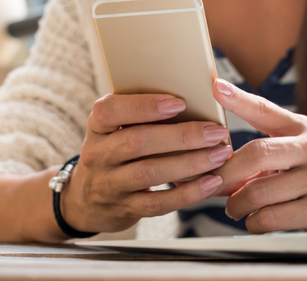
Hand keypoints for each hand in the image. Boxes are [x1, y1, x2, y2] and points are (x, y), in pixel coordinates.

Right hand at [61, 93, 232, 233]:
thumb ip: (140, 115)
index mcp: (97, 127)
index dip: (144, 106)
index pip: (110, 110)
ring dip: (190, 163)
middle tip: (216, 132)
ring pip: (149, 173)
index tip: (179, 103)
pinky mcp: (125, 209)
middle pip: (137, 142)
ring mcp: (109, 185)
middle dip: (181, 136)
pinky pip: (158, 203)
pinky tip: (211, 182)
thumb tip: (192, 97)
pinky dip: (188, 193)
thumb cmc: (114, 152)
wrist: (87, 200)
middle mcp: (98, 155)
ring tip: (220, 154)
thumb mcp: (114, 130)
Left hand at [211, 79, 306, 233]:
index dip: (240, 99)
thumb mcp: (286, 157)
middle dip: (226, 172)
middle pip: (257, 153)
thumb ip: (252, 159)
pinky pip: (269, 217)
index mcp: (302, 129)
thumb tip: (211, 169)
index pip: (266, 111)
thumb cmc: (304, 179)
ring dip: (237, 205)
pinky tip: (256, 220)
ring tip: (235, 208)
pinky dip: (253, 222)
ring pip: (258, 192)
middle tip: (212, 184)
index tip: (216, 87)